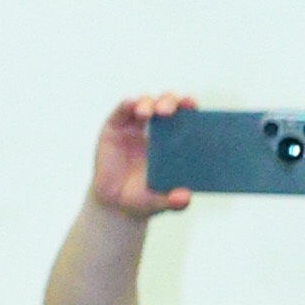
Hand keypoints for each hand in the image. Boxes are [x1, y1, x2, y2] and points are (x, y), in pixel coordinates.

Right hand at [91, 92, 196, 220]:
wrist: (114, 204)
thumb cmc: (144, 198)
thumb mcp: (161, 202)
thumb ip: (174, 202)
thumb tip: (185, 197)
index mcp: (174, 140)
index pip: (185, 116)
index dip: (188, 106)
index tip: (190, 104)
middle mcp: (155, 128)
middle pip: (166, 103)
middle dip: (169, 101)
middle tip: (168, 111)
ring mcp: (134, 126)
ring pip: (145, 103)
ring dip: (148, 103)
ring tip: (146, 112)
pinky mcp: (114, 127)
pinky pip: (121, 110)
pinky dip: (127, 104)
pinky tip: (131, 105)